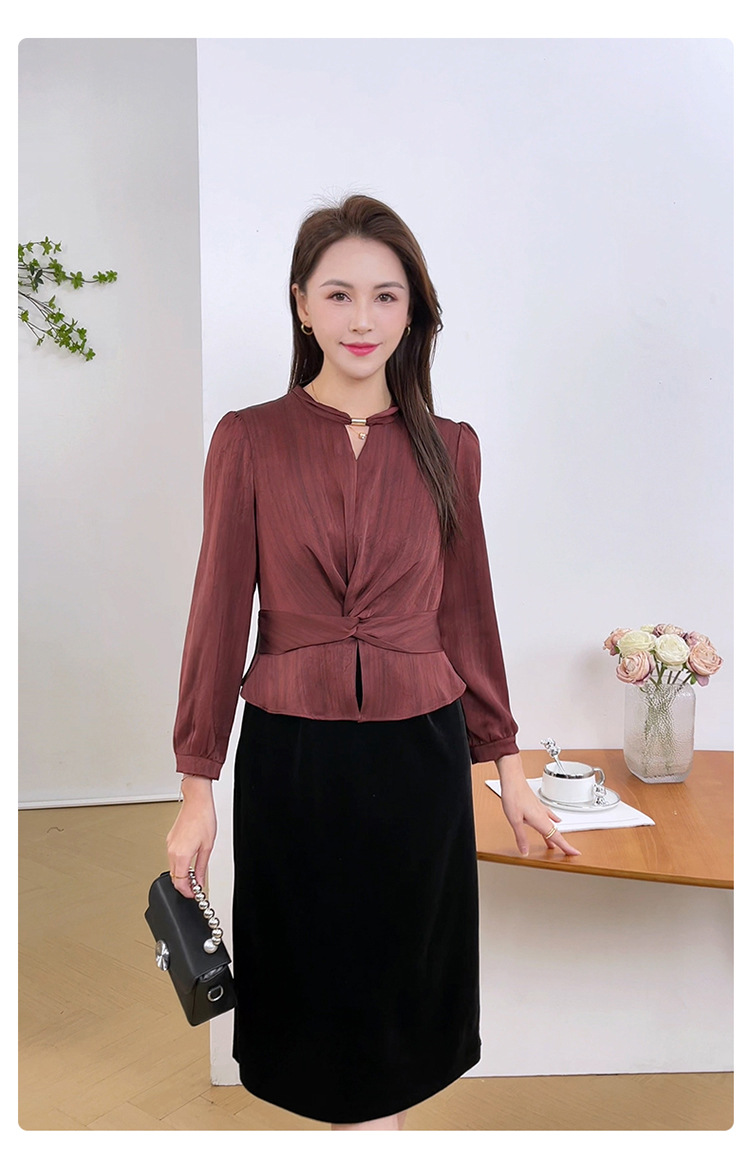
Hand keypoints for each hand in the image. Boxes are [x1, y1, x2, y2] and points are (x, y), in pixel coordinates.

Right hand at [166, 775, 216, 897]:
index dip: (187, 892)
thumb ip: (202, 868)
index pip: (180, 882)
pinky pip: (172, 858)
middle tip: (196, 888)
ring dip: (182, 875)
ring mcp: (169, 845)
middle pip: (174, 877)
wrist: (197, 802)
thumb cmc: (203, 819)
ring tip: (195, 875)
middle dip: (184, 886)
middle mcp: (172, 851)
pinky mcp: (170, 840)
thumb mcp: (207, 847)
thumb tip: (200, 882)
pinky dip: (180, 864)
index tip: (194, 895)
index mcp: (181, 855)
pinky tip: (190, 862)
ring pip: (173, 868)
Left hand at [495, 754, 580, 857]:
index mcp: (540, 821)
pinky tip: (555, 820)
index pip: (557, 837)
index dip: (567, 847)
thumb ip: (521, 837)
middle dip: (563, 844)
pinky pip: (549, 816)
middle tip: (569, 852)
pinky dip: (553, 821)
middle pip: (556, 833)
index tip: (575, 854)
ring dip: (555, 835)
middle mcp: (543, 815)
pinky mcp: (537, 805)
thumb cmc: (513, 796)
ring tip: (555, 846)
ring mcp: (541, 809)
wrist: (513, 780)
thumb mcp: (515, 821)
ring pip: (551, 825)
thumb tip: (525, 851)